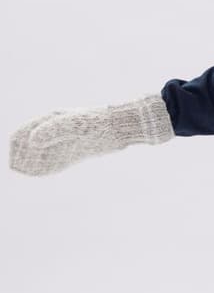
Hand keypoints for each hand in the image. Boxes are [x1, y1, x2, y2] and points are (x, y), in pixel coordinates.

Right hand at [9, 93, 173, 176]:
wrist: (121, 128)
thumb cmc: (97, 122)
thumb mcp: (73, 125)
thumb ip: (52, 131)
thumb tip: (32, 142)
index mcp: (51, 119)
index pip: (25, 132)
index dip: (17, 145)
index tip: (14, 157)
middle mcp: (56, 131)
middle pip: (31, 144)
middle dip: (22, 155)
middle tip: (18, 167)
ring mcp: (65, 141)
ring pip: (42, 154)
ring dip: (32, 162)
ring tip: (24, 171)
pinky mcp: (76, 151)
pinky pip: (56, 160)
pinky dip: (45, 167)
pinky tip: (38, 173)